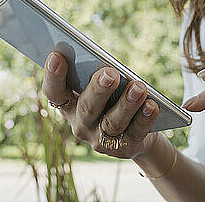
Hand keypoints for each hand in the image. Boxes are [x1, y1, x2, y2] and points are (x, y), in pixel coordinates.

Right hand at [41, 51, 160, 158]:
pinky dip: (144, 118)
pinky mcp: (125, 148)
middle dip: (98, 89)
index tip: (56, 56)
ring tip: (138, 87)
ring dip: (126, 103)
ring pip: (112, 122)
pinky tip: (151, 105)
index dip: (53, 76)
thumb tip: (107, 63)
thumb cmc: (112, 99)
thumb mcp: (101, 88)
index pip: (54, 92)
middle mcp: (81, 124)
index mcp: (69, 106)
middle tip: (110, 73)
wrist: (134, 134)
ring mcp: (101, 140)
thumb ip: (98, 75)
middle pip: (87, 107)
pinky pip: (135, 132)